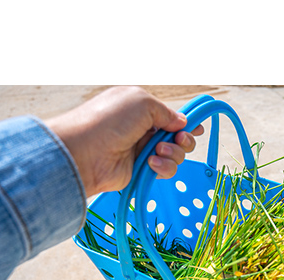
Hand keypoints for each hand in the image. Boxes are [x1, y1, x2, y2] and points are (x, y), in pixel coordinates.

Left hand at [46, 86, 203, 197]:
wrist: (84, 153)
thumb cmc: (109, 120)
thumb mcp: (142, 103)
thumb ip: (166, 112)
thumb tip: (181, 122)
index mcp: (141, 108)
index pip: (169, 115)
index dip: (187, 121)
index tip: (199, 127)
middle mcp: (142, 129)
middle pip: (177, 136)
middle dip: (184, 138)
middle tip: (179, 140)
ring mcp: (140, 151)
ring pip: (174, 154)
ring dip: (173, 152)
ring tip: (157, 150)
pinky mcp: (139, 172)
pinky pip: (163, 170)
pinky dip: (164, 166)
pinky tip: (152, 163)